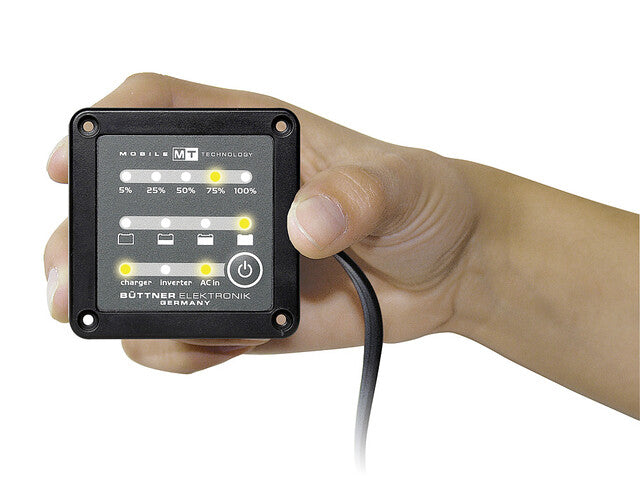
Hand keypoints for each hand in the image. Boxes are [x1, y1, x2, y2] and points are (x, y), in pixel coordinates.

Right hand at [44, 73, 477, 372]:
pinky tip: (208, 349)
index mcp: (257, 140)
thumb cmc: (425, 204)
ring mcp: (232, 255)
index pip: (161, 110)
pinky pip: (185, 329)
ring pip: (143, 274)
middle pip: (127, 203)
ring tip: (161, 332)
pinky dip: (175, 349)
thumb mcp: (404, 184)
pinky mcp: (245, 307)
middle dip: (84, 241)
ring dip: (122, 307)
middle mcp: (232, 195)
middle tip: (71, 281)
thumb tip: (305, 222)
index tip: (68, 165)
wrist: (447, 268)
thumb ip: (360, 194)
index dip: (104, 128)